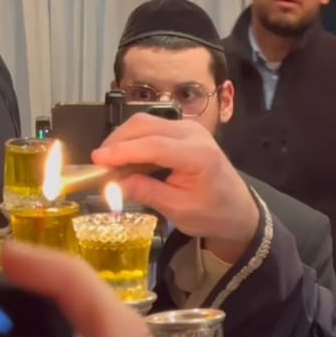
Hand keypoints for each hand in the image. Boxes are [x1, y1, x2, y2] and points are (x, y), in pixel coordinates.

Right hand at [92, 114, 258, 262]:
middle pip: (145, 125)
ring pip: (146, 123)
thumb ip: (146, 192)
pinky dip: (136, 141)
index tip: (97, 160)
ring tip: (111, 165)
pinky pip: (153, 128)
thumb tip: (113, 182)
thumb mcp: (178, 210)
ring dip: (124, 140)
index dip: (122, 151)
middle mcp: (195, 134)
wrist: (238, 209)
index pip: (153, 146)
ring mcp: (191, 128)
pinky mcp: (185, 131)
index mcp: (198, 155)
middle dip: (117, 142)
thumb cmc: (212, 213)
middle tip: (99, 165)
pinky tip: (127, 160)